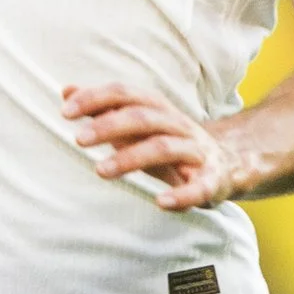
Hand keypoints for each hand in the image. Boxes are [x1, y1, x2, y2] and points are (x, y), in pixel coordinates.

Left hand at [63, 83, 243, 212]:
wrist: (227, 163)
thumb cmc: (169, 143)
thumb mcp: (137, 125)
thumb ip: (103, 109)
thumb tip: (66, 91)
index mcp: (158, 109)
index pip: (126, 94)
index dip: (96, 98)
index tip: (66, 111)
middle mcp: (178, 124)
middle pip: (143, 117)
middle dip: (109, 125)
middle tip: (78, 139)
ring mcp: (196, 151)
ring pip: (164, 147)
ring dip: (131, 157)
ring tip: (100, 170)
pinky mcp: (211, 179)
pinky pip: (198, 187)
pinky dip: (181, 195)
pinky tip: (160, 202)